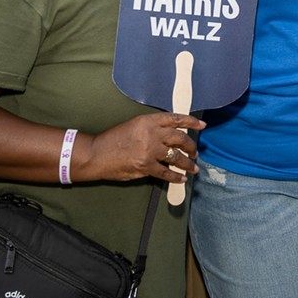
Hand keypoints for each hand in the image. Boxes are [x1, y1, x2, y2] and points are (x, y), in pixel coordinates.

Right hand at [74, 112, 205, 183]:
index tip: (201, 125)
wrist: (96, 154)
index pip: (176, 119)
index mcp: (148, 121)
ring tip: (193, 167)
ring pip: (177, 157)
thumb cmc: (113, 139)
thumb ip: (152, 128)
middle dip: (191, 146)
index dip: (191, 122)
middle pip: (180, 138)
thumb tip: (170, 136)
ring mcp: (149, 151)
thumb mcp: (134, 125)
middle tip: (195, 152)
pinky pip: (166, 173)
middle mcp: (152, 134)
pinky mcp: (145, 166)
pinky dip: (176, 177)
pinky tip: (181, 178)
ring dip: (188, 163)